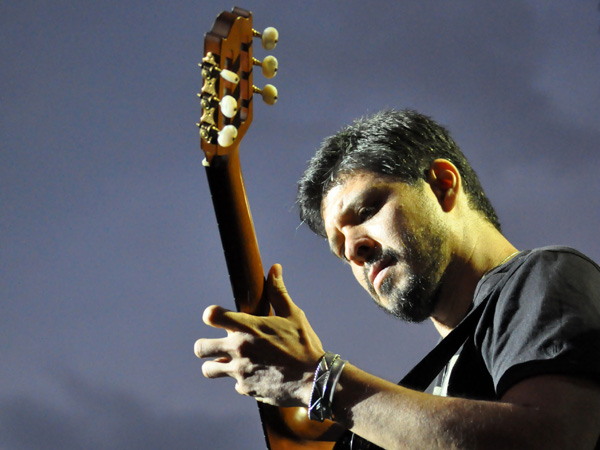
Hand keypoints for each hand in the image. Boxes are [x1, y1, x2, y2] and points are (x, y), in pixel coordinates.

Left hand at [194, 264, 324, 406]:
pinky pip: (234, 384)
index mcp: (248, 327)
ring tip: (229, 362)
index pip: (211, 316)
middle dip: (206, 345)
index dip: (212, 315)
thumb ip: (278, 292)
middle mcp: (239, 349)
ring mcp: (240, 371)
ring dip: (215, 365)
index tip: (217, 317)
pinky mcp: (246, 389)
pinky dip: (242, 380)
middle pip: (200, 347)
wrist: (315, 378)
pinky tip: (256, 375)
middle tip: (218, 345)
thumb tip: (274, 268)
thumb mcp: (293, 315)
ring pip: (208, 369)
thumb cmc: (304, 343)